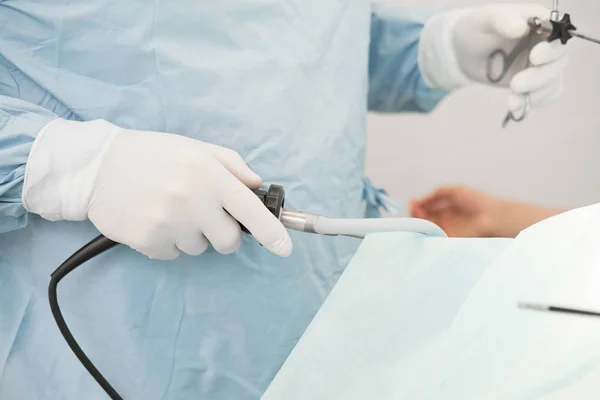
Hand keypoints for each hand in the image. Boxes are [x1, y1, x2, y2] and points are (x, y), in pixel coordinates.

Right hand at [23, 119, 292, 259]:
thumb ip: (231, 166)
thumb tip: (256, 187)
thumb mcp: (196, 148)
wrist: (97, 166)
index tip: (285, 249)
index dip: (272, 233)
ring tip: (170, 210)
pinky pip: (173, 255)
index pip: (250, 210)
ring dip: (192, 235)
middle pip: (229, 241)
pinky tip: (154, 220)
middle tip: (203, 214)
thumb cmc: (153, 154)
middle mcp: (194, 202)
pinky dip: (168, 242)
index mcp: (210, 176)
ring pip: (200, 249)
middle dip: (223, 233)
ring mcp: (170, 225)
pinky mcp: (148, 242)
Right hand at [410, 186, 499, 237]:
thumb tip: (421, 199)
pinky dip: (425, 228)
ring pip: (427, 225)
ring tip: (415, 211)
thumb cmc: (478, 201)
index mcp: (450, 207)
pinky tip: (421, 219)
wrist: (493, 216)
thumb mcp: (455, 190)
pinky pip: (433, 234)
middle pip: (426, 217)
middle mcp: (447, 219)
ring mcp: (448, 228)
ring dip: (419, 218)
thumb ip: (437, 193)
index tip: (412, 201)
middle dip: (417, 211)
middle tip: (412, 207)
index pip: (429, 207)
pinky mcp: (449, 238)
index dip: (420, 205)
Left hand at [419, 3, 567, 115]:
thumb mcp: (486, 19)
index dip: (550, 49)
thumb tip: (520, 27)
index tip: (534, 57)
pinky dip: (533, 103)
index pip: (557, 35)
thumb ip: (503, 19)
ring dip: (535, 95)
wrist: (464, 52)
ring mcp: (542, 65)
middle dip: (540, 77)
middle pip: (557, 62)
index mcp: (540, 23)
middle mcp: (546, 44)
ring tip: (512, 103)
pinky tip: (516, 108)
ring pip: (552, 82)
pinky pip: (544, 96)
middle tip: (515, 85)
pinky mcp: (534, 83)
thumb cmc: (477, 28)